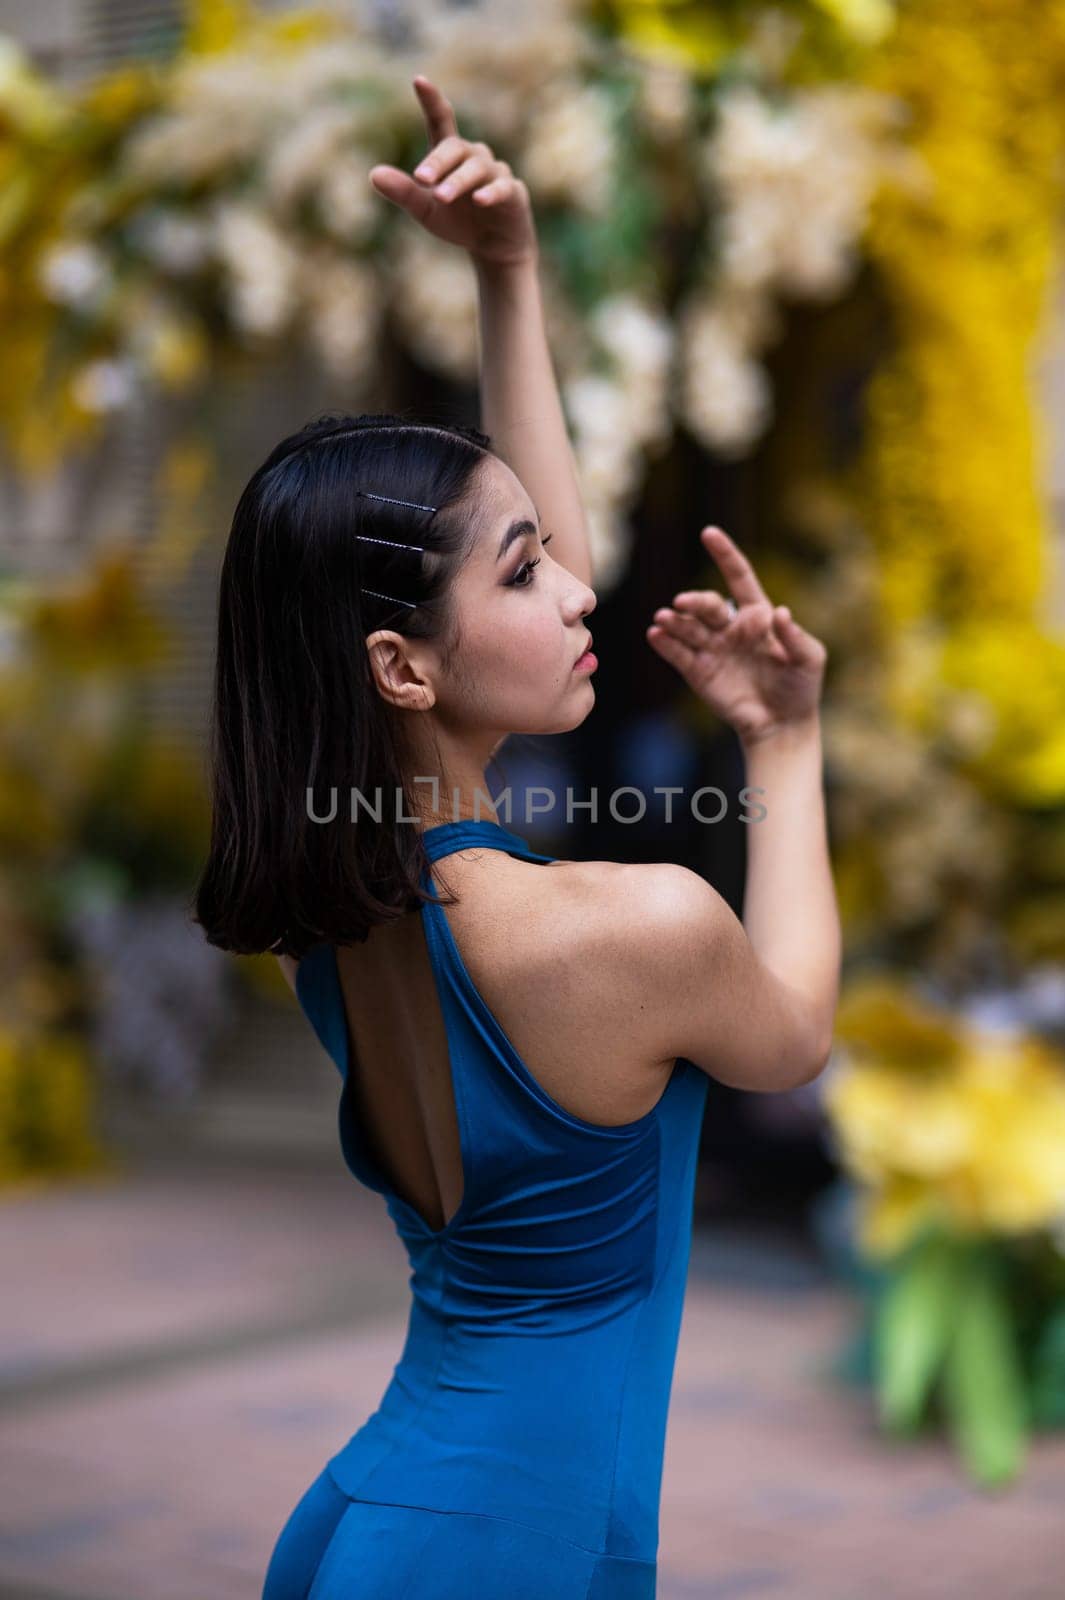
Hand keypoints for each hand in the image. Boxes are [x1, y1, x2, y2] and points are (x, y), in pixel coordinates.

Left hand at [369, 76, 537, 269]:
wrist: (494, 247)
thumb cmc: (459, 221)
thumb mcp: (426, 211)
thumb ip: (404, 192)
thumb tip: (373, 174)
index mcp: (450, 156)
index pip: (441, 122)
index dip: (432, 101)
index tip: (419, 80)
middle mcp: (473, 156)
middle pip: (455, 148)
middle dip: (437, 162)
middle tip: (420, 178)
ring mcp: (495, 172)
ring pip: (476, 168)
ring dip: (458, 181)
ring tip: (440, 195)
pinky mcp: (512, 192)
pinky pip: (502, 187)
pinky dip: (491, 192)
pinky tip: (479, 200)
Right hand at [646, 526, 826, 743]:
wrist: (782, 724)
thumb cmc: (801, 687)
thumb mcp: (810, 659)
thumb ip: (795, 636)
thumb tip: (779, 612)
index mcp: (758, 616)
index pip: (739, 578)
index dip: (725, 555)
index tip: (708, 533)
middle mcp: (731, 628)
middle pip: (708, 605)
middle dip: (695, 601)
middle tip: (682, 603)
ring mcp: (713, 649)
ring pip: (688, 627)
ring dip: (674, 621)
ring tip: (663, 618)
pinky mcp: (699, 672)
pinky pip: (678, 653)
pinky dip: (665, 644)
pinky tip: (656, 634)